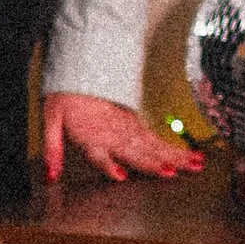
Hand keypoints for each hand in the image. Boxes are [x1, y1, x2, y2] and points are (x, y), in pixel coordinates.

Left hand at [42, 94, 203, 183]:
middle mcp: (113, 133)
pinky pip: (158, 138)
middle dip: (157, 161)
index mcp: (90, 134)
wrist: (81, 67)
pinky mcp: (136, 122)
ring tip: (194, 165)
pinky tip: (189, 156)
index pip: (100, 153)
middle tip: (176, 172)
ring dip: (176, 155)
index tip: (120, 176)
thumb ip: (52, 149)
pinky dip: (175, 148)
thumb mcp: (50, 119)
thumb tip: (50, 176)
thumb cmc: (65, 95)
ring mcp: (128, 127)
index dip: (108, 165)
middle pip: (137, 150)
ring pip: (154, 144)